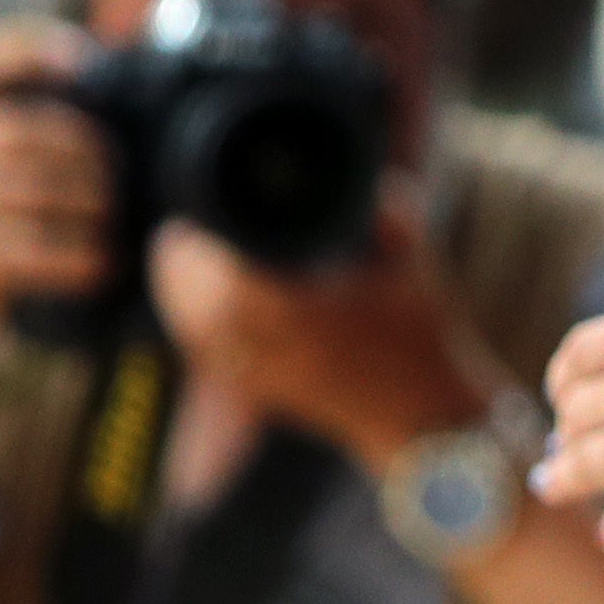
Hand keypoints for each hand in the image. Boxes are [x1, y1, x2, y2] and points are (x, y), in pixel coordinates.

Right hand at [0, 22, 112, 371]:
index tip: (86, 58)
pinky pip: (37, 249)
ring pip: (40, 191)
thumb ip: (14, 137)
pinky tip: (101, 265)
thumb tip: (108, 107)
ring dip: (92, 208)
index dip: (28, 45)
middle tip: (119, 178)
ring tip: (114, 221)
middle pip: (32, 132)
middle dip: (90, 154)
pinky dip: (80, 259)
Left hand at [151, 190, 497, 467]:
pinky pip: (214, 362)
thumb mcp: (419, 269)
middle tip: (176, 237)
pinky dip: (196, 334)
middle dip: (178, 273)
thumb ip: (396, 220)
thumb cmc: (425, 343)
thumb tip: (379, 182)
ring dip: (180, 303)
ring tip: (179, 268)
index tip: (190, 223)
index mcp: (305, 317)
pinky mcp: (268, 395)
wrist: (427, 421)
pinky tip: (198, 312)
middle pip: (198, 312)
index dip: (196, 253)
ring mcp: (268, 379)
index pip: (224, 283)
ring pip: (199, 340)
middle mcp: (275, 352)